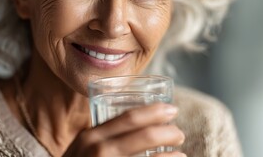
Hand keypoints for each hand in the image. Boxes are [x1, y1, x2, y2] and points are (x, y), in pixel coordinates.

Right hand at [63, 103, 185, 156]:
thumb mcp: (81, 148)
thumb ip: (101, 136)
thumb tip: (135, 126)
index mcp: (91, 136)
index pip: (128, 118)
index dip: (153, 112)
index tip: (171, 110)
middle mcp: (99, 150)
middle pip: (143, 136)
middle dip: (168, 132)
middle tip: (179, 132)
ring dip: (171, 155)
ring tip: (181, 153)